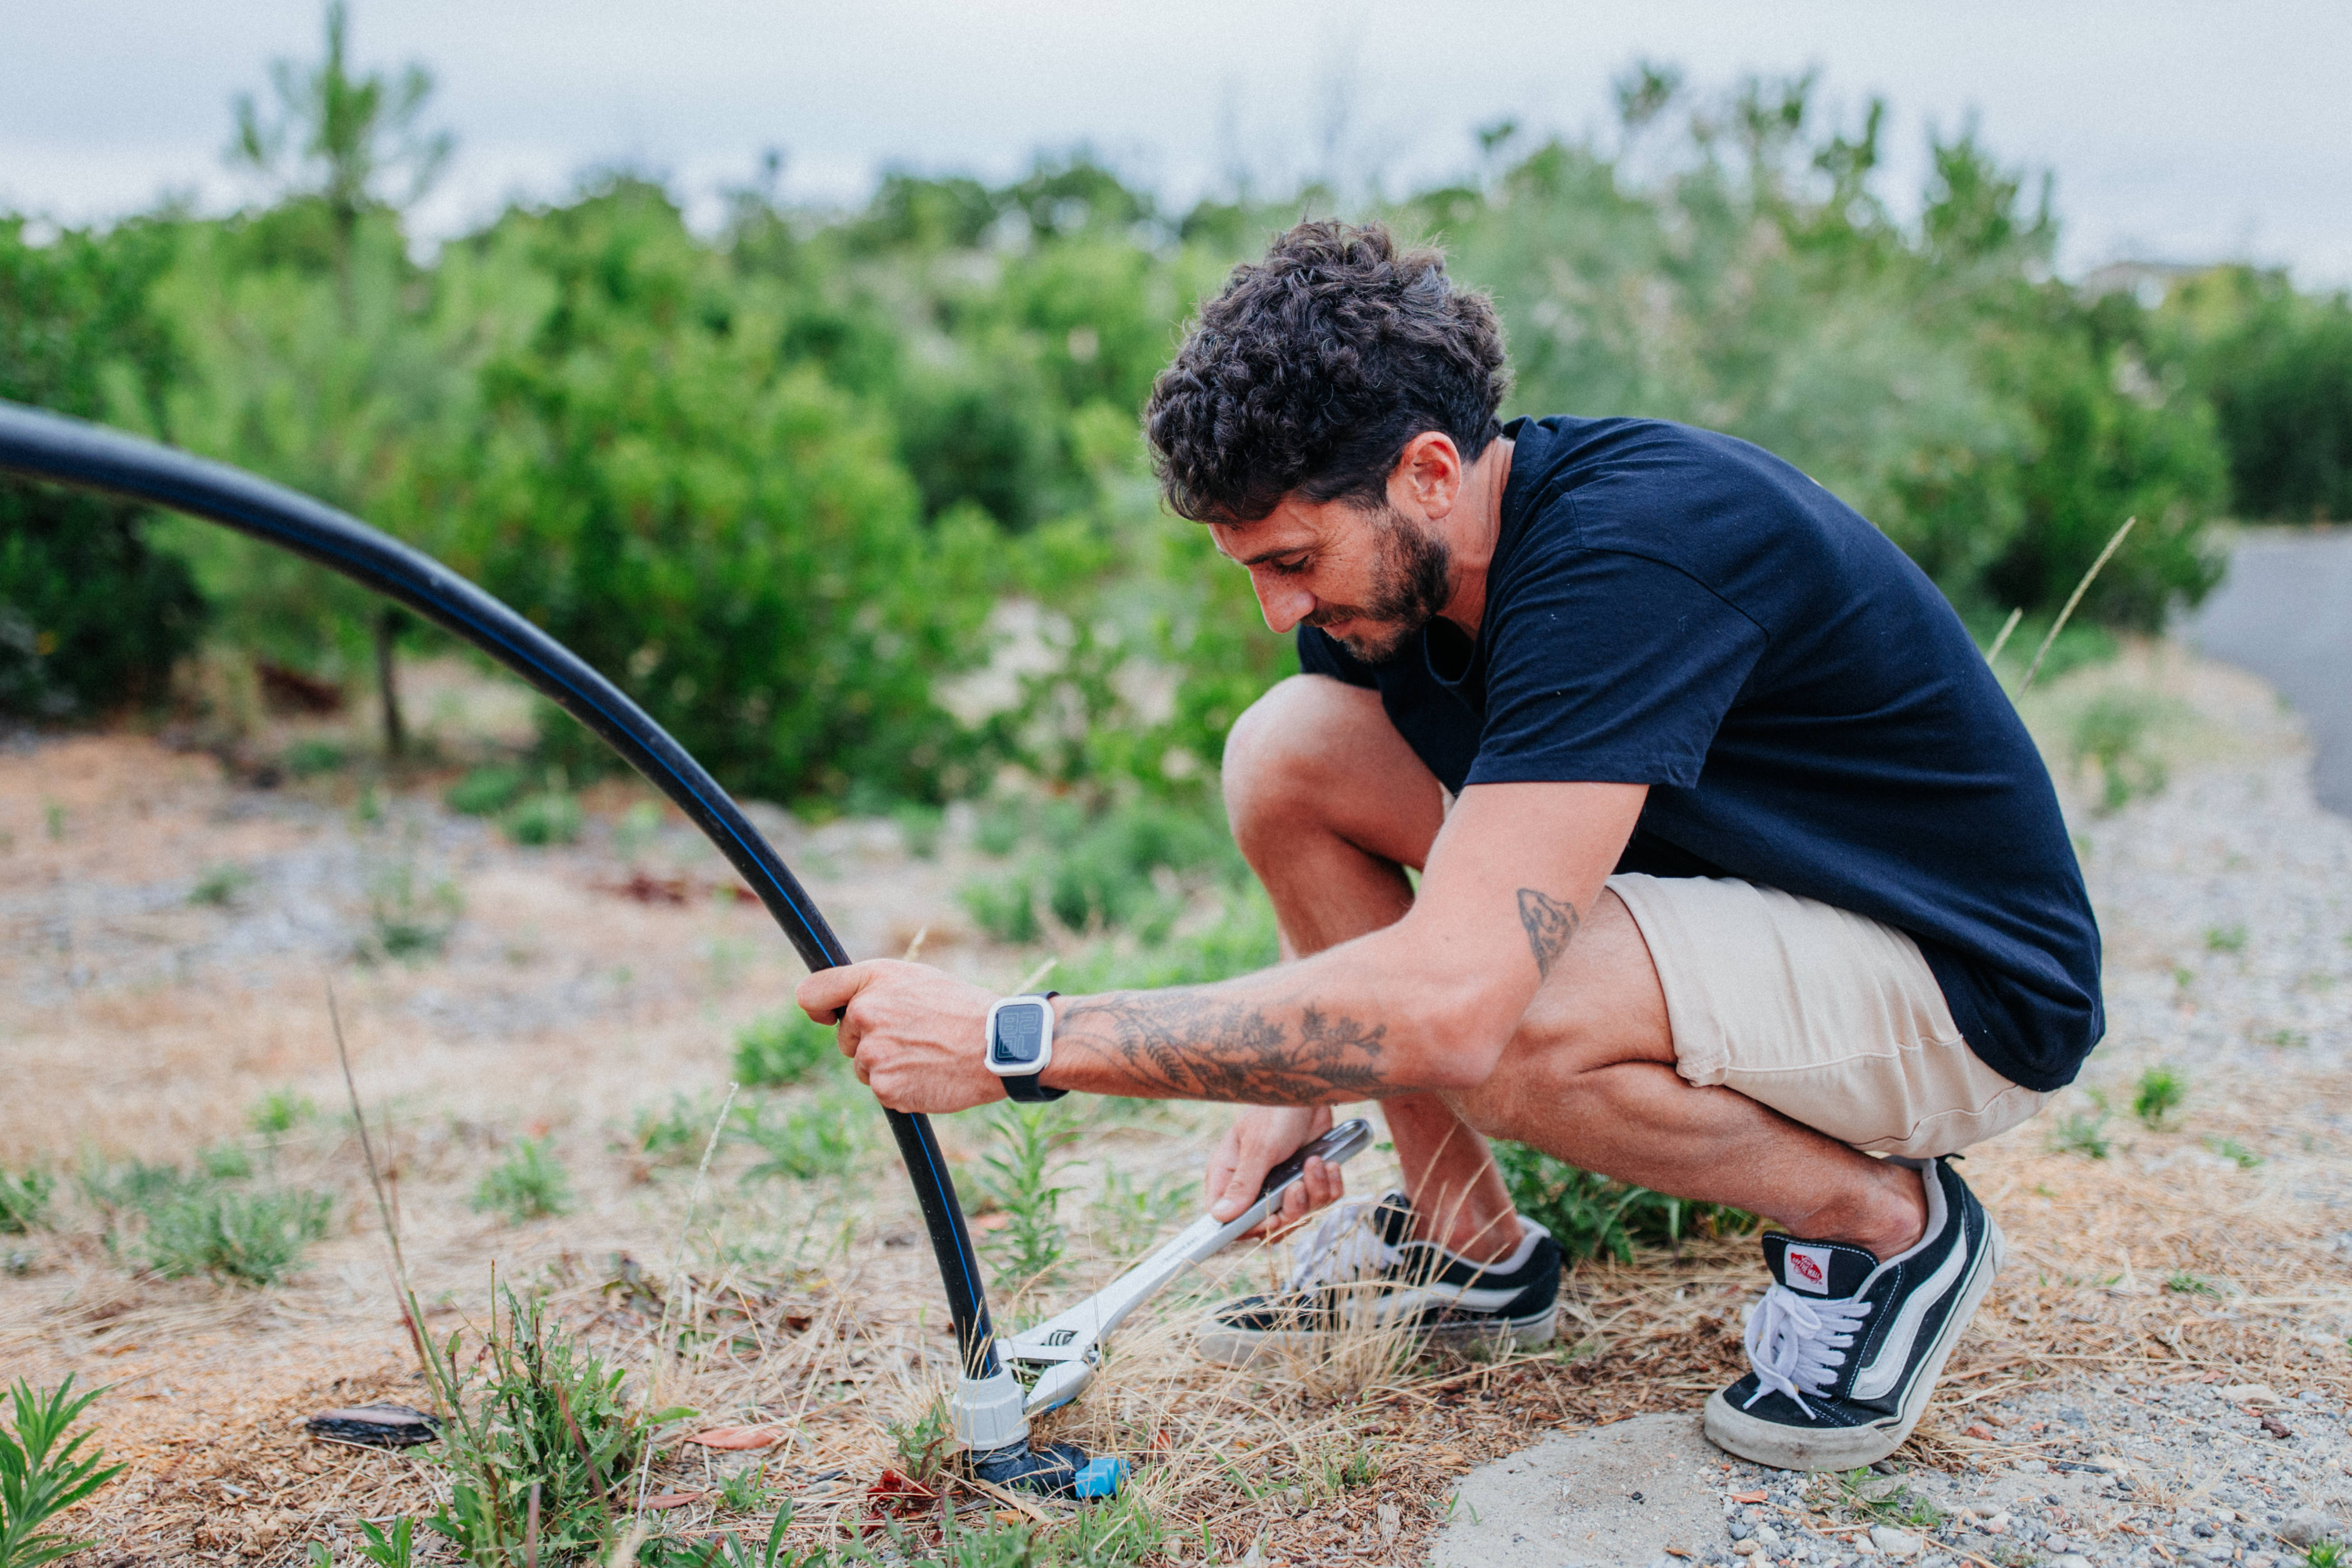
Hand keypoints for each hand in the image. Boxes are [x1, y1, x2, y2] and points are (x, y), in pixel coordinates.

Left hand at [795, 961, 1005, 1113]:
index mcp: (872, 980)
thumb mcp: (916, 979)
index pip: (812, 994)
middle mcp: (865, 1013)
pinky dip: (901, 1087)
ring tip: (927, 1053)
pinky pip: (881, 1090)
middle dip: (871, 1040)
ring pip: (864, 1066)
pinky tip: (929, 1074)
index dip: (819, 1008)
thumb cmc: (960, 1009)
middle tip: (915, 1035)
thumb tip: (836, 1009)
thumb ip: (874, 989)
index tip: (827, 1016)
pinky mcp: (884, 1087)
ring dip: (888, 1066)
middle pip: (846, 1038)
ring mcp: (873, 1052)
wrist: (998, 1044)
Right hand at [1205, 1105, 1342, 1232]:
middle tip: (1299, 1187)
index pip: (1228, 1218)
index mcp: (1230, 1174)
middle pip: (1269, 1223)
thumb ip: (1243, 1184)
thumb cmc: (1276, 1112)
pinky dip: (1330, 1186)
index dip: (1250, 1227)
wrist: (1311, 1092)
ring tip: (1316, 1163)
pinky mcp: (1308, 1179)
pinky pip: (1322, 1201)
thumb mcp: (1259, 1147)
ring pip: (1299, 1214)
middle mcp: (1255, 1184)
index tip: (1272, 1218)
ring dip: (1313, 1192)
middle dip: (1291, 1210)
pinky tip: (1329, 1164)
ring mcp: (1283, 1183)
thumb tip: (1220, 1217)